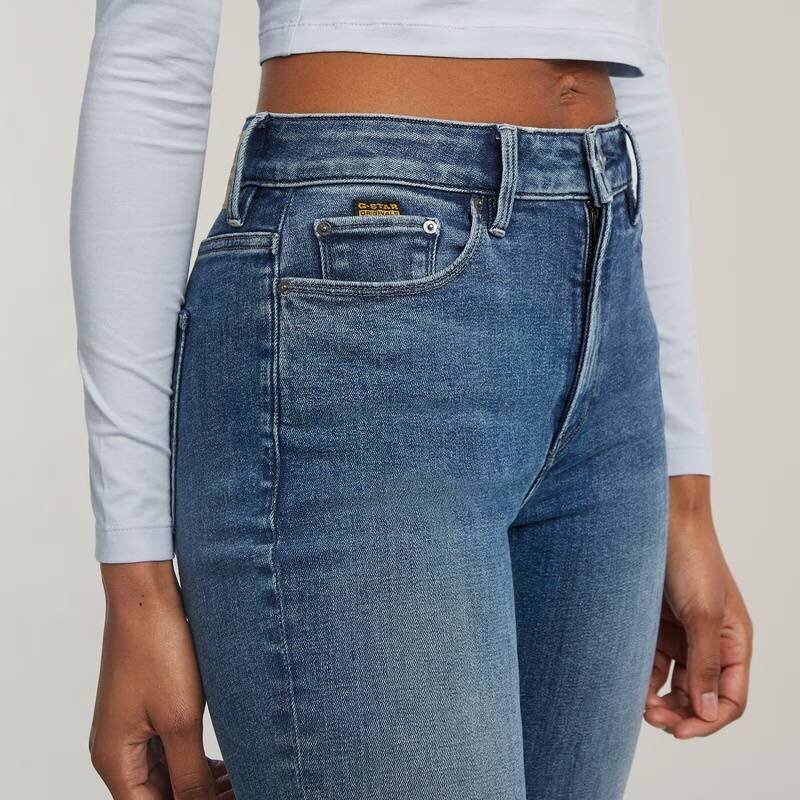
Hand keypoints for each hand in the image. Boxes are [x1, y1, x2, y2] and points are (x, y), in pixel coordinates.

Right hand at [89, 562, 234, 797]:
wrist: (147, 595)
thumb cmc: (157, 649)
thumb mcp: (179, 719)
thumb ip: (189, 774)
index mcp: (115, 760)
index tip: (232, 798)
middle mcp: (117, 750)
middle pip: (158, 795)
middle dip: (201, 797)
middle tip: (244, 788)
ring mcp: (132, 728)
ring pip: (167, 774)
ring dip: (201, 782)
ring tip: (242, 779)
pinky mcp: (148, 708)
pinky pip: (169, 749)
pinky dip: (196, 760)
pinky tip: (225, 763)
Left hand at [644, 476, 752, 738]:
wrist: (657, 517)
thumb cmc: (689, 557)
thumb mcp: (702, 612)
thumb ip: (705, 663)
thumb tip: (707, 711)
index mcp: (734, 641)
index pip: (730, 698)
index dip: (708, 720)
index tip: (679, 731)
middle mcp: (710, 641)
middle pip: (700, 695)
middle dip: (680, 713)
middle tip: (652, 718)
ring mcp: (681, 633)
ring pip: (673, 682)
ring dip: (659, 699)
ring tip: (639, 705)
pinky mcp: (654, 624)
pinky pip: (651, 661)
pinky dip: (642, 678)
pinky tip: (628, 685)